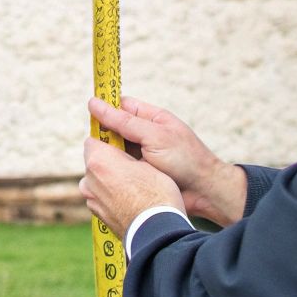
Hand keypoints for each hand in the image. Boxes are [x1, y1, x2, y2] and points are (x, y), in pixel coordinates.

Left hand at [80, 136, 184, 240]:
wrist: (156, 231)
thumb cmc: (157, 193)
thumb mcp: (148, 163)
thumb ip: (127, 155)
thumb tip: (122, 154)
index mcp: (99, 160)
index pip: (93, 141)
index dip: (107, 143)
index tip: (120, 147)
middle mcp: (88, 179)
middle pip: (94, 163)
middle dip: (108, 163)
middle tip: (131, 169)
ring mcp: (91, 198)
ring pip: (96, 182)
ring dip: (107, 181)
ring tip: (131, 188)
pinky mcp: (96, 214)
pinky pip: (100, 198)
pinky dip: (109, 198)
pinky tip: (128, 202)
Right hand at [88, 95, 247, 226]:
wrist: (205, 193)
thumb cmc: (185, 160)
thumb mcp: (154, 136)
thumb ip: (123, 121)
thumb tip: (93, 104)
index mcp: (151, 119)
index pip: (121, 107)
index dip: (105, 110)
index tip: (90, 116)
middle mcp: (144, 135)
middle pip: (113, 129)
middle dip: (104, 137)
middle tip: (98, 147)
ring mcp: (141, 155)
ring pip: (113, 151)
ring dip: (107, 156)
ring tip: (101, 164)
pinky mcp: (138, 174)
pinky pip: (118, 169)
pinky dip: (112, 171)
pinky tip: (106, 177)